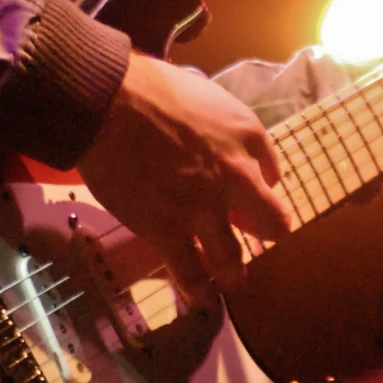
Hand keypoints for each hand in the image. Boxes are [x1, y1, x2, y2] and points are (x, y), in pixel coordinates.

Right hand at [77, 52, 291, 304]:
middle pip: (272, 222)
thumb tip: (211, 138)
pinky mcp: (169, 231)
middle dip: (263, 231)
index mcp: (246, 134)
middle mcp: (238, 176)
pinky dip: (197, 289)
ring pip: (233, 259)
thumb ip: (216, 124)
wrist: (108, 102)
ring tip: (229, 280)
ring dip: (232, 272)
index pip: (273, 171)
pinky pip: (190, 273)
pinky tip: (200, 297)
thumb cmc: (147, 86)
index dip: (261, 185)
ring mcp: (205, 209)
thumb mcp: (200, 92)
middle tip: (248, 235)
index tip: (246, 192)